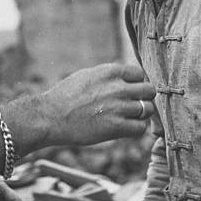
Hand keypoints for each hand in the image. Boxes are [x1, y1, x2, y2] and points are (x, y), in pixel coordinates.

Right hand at [40, 63, 154, 145]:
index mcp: (110, 71)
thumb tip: (125, 78)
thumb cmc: (66, 95)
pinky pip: (140, 128)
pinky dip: (136, 129)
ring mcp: (119, 107)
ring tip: (129, 117)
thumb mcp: (87, 75)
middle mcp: (118, 87)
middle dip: (144, 97)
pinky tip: (125, 128)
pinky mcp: (117, 127)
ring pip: (148, 110)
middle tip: (135, 104)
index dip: (137, 82)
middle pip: (149, 90)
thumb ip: (108, 75)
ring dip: (141, 114)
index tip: (131, 90)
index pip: (139, 73)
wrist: (51, 116)